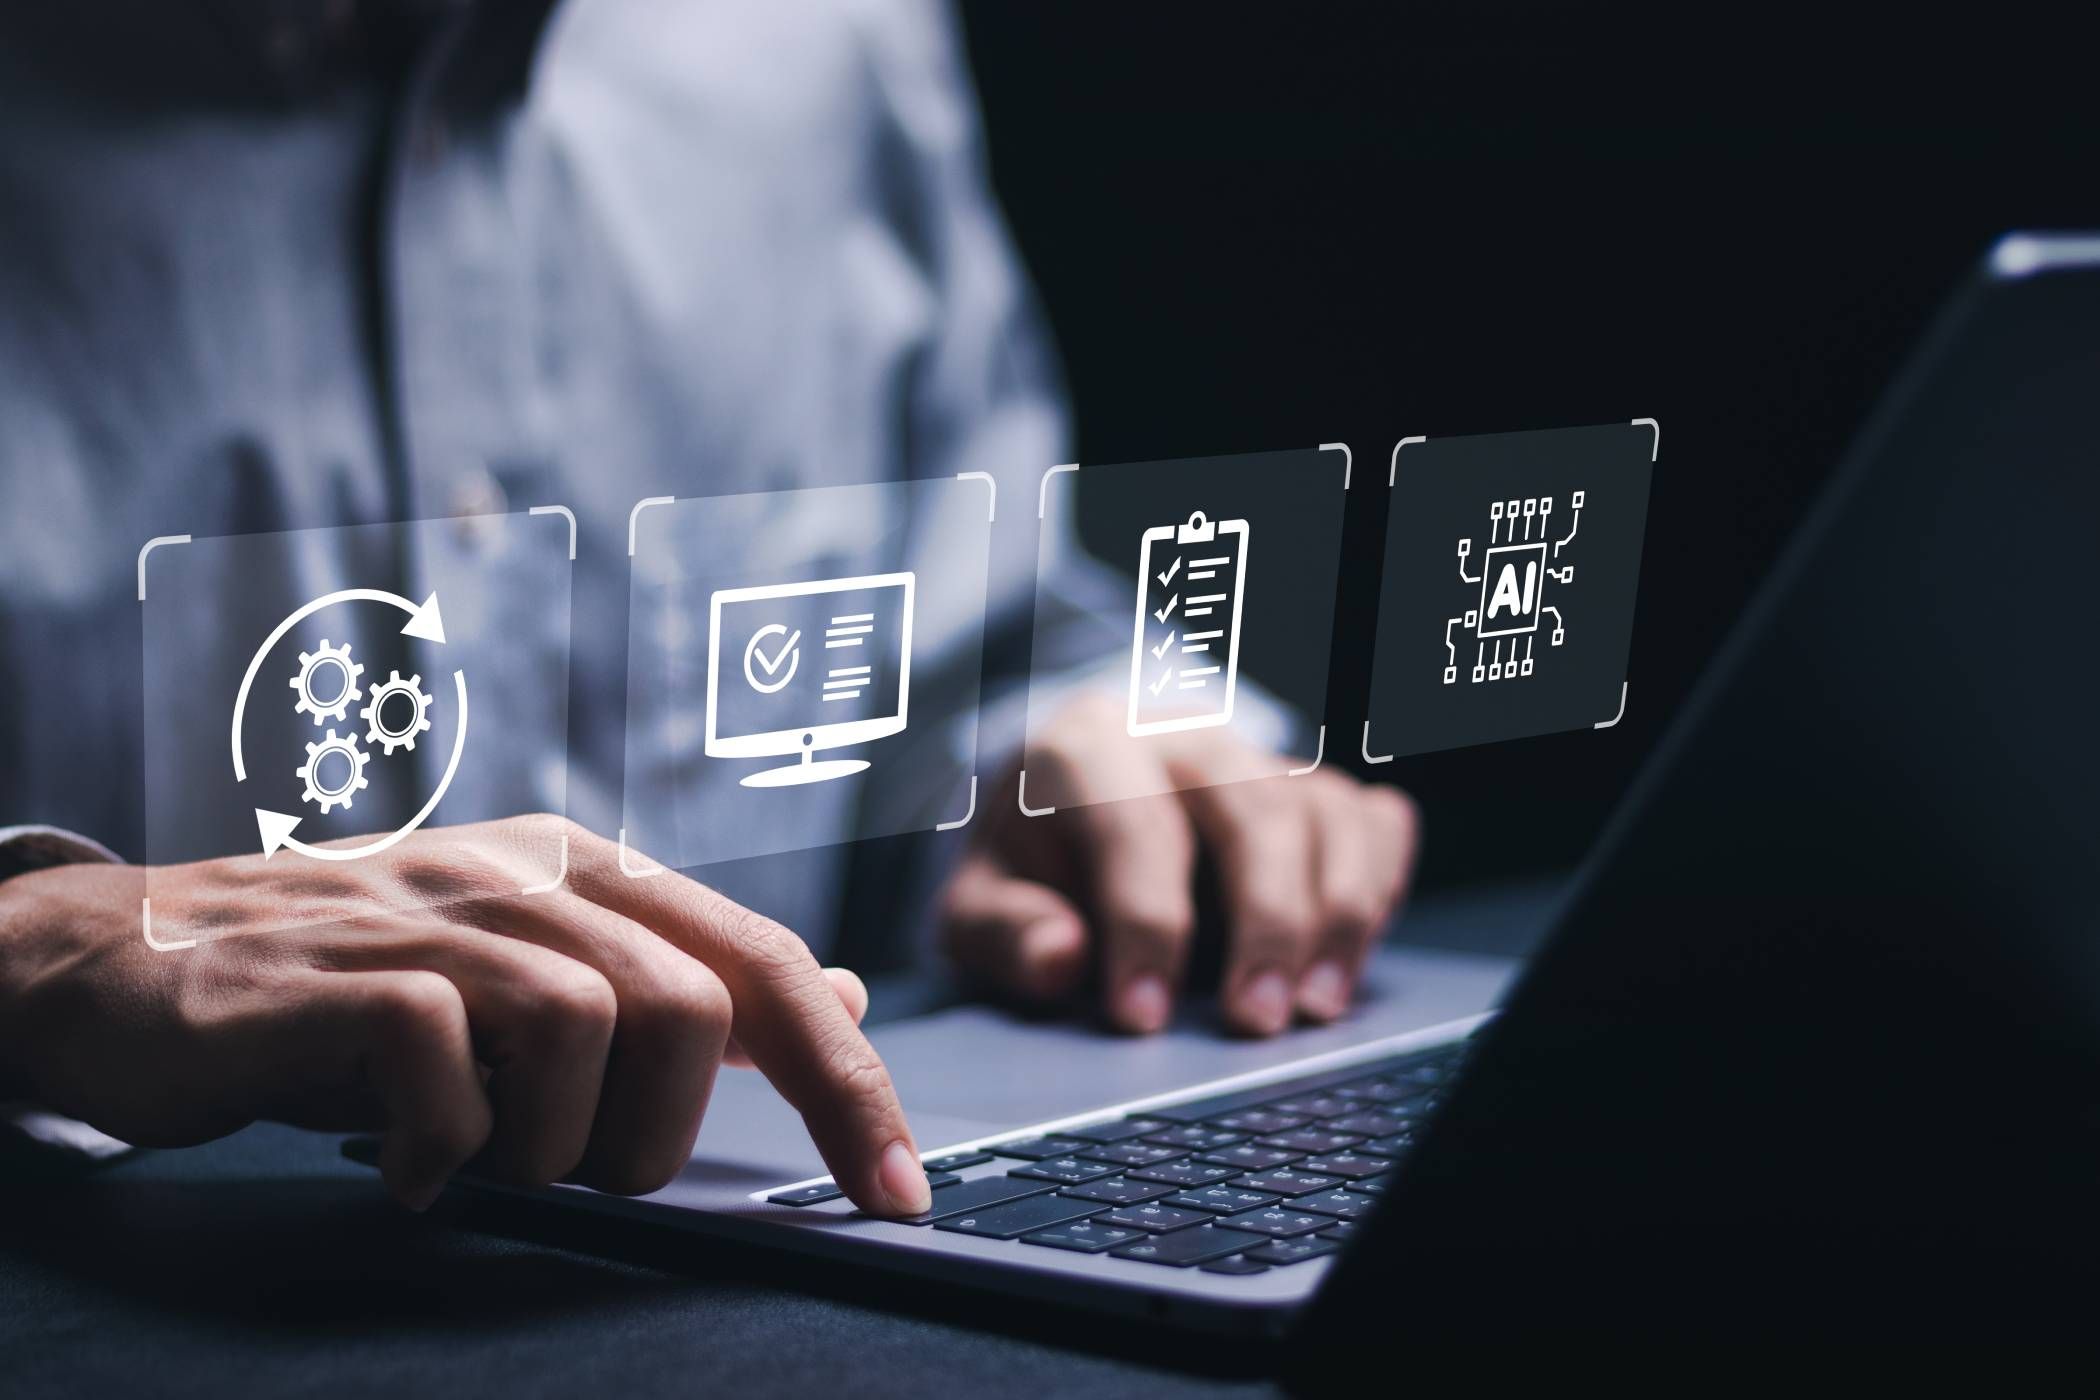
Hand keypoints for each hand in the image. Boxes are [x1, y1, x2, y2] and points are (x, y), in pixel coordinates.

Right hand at [0, 817, 930, 1215]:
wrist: (127, 961)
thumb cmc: (354, 986)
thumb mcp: (533, 966)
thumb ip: (682, 975)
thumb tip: (840, 992)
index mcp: (594, 870)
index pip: (769, 966)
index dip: (850, 1085)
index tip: (897, 1192)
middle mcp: (530, 872)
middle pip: (698, 1007)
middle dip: (661, 1136)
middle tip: (578, 1174)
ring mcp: (432, 909)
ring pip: (589, 1026)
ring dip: (552, 1145)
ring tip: (482, 1159)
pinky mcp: (339, 967)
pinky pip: (446, 1060)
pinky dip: (443, 1147)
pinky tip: (408, 1161)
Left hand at [939, 696, 1418, 1035]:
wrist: (1066, 813)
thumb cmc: (1029, 869)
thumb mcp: (978, 906)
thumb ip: (1007, 934)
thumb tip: (1060, 960)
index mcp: (1087, 749)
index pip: (1133, 822)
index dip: (1144, 924)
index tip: (1143, 1016)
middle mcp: (1184, 737)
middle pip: (1252, 805)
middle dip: (1264, 919)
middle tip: (1256, 1020)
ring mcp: (1259, 758)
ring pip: (1324, 813)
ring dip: (1336, 914)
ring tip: (1316, 1008)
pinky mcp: (1314, 791)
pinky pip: (1372, 822)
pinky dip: (1376, 886)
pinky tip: (1347, 959)